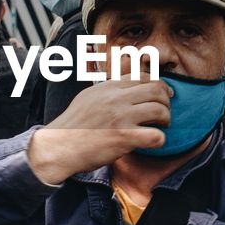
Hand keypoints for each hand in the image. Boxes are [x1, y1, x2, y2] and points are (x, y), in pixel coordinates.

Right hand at [27, 71, 170, 184]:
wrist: (58, 147)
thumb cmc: (73, 126)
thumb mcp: (88, 98)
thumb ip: (108, 91)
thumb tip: (127, 86)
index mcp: (108, 87)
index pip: (143, 77)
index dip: (160, 84)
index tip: (166, 94)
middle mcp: (115, 98)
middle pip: (156, 90)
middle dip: (166, 101)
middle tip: (165, 112)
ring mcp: (120, 117)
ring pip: (160, 110)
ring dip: (166, 119)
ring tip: (161, 126)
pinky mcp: (123, 138)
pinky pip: (155, 136)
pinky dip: (160, 140)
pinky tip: (153, 141)